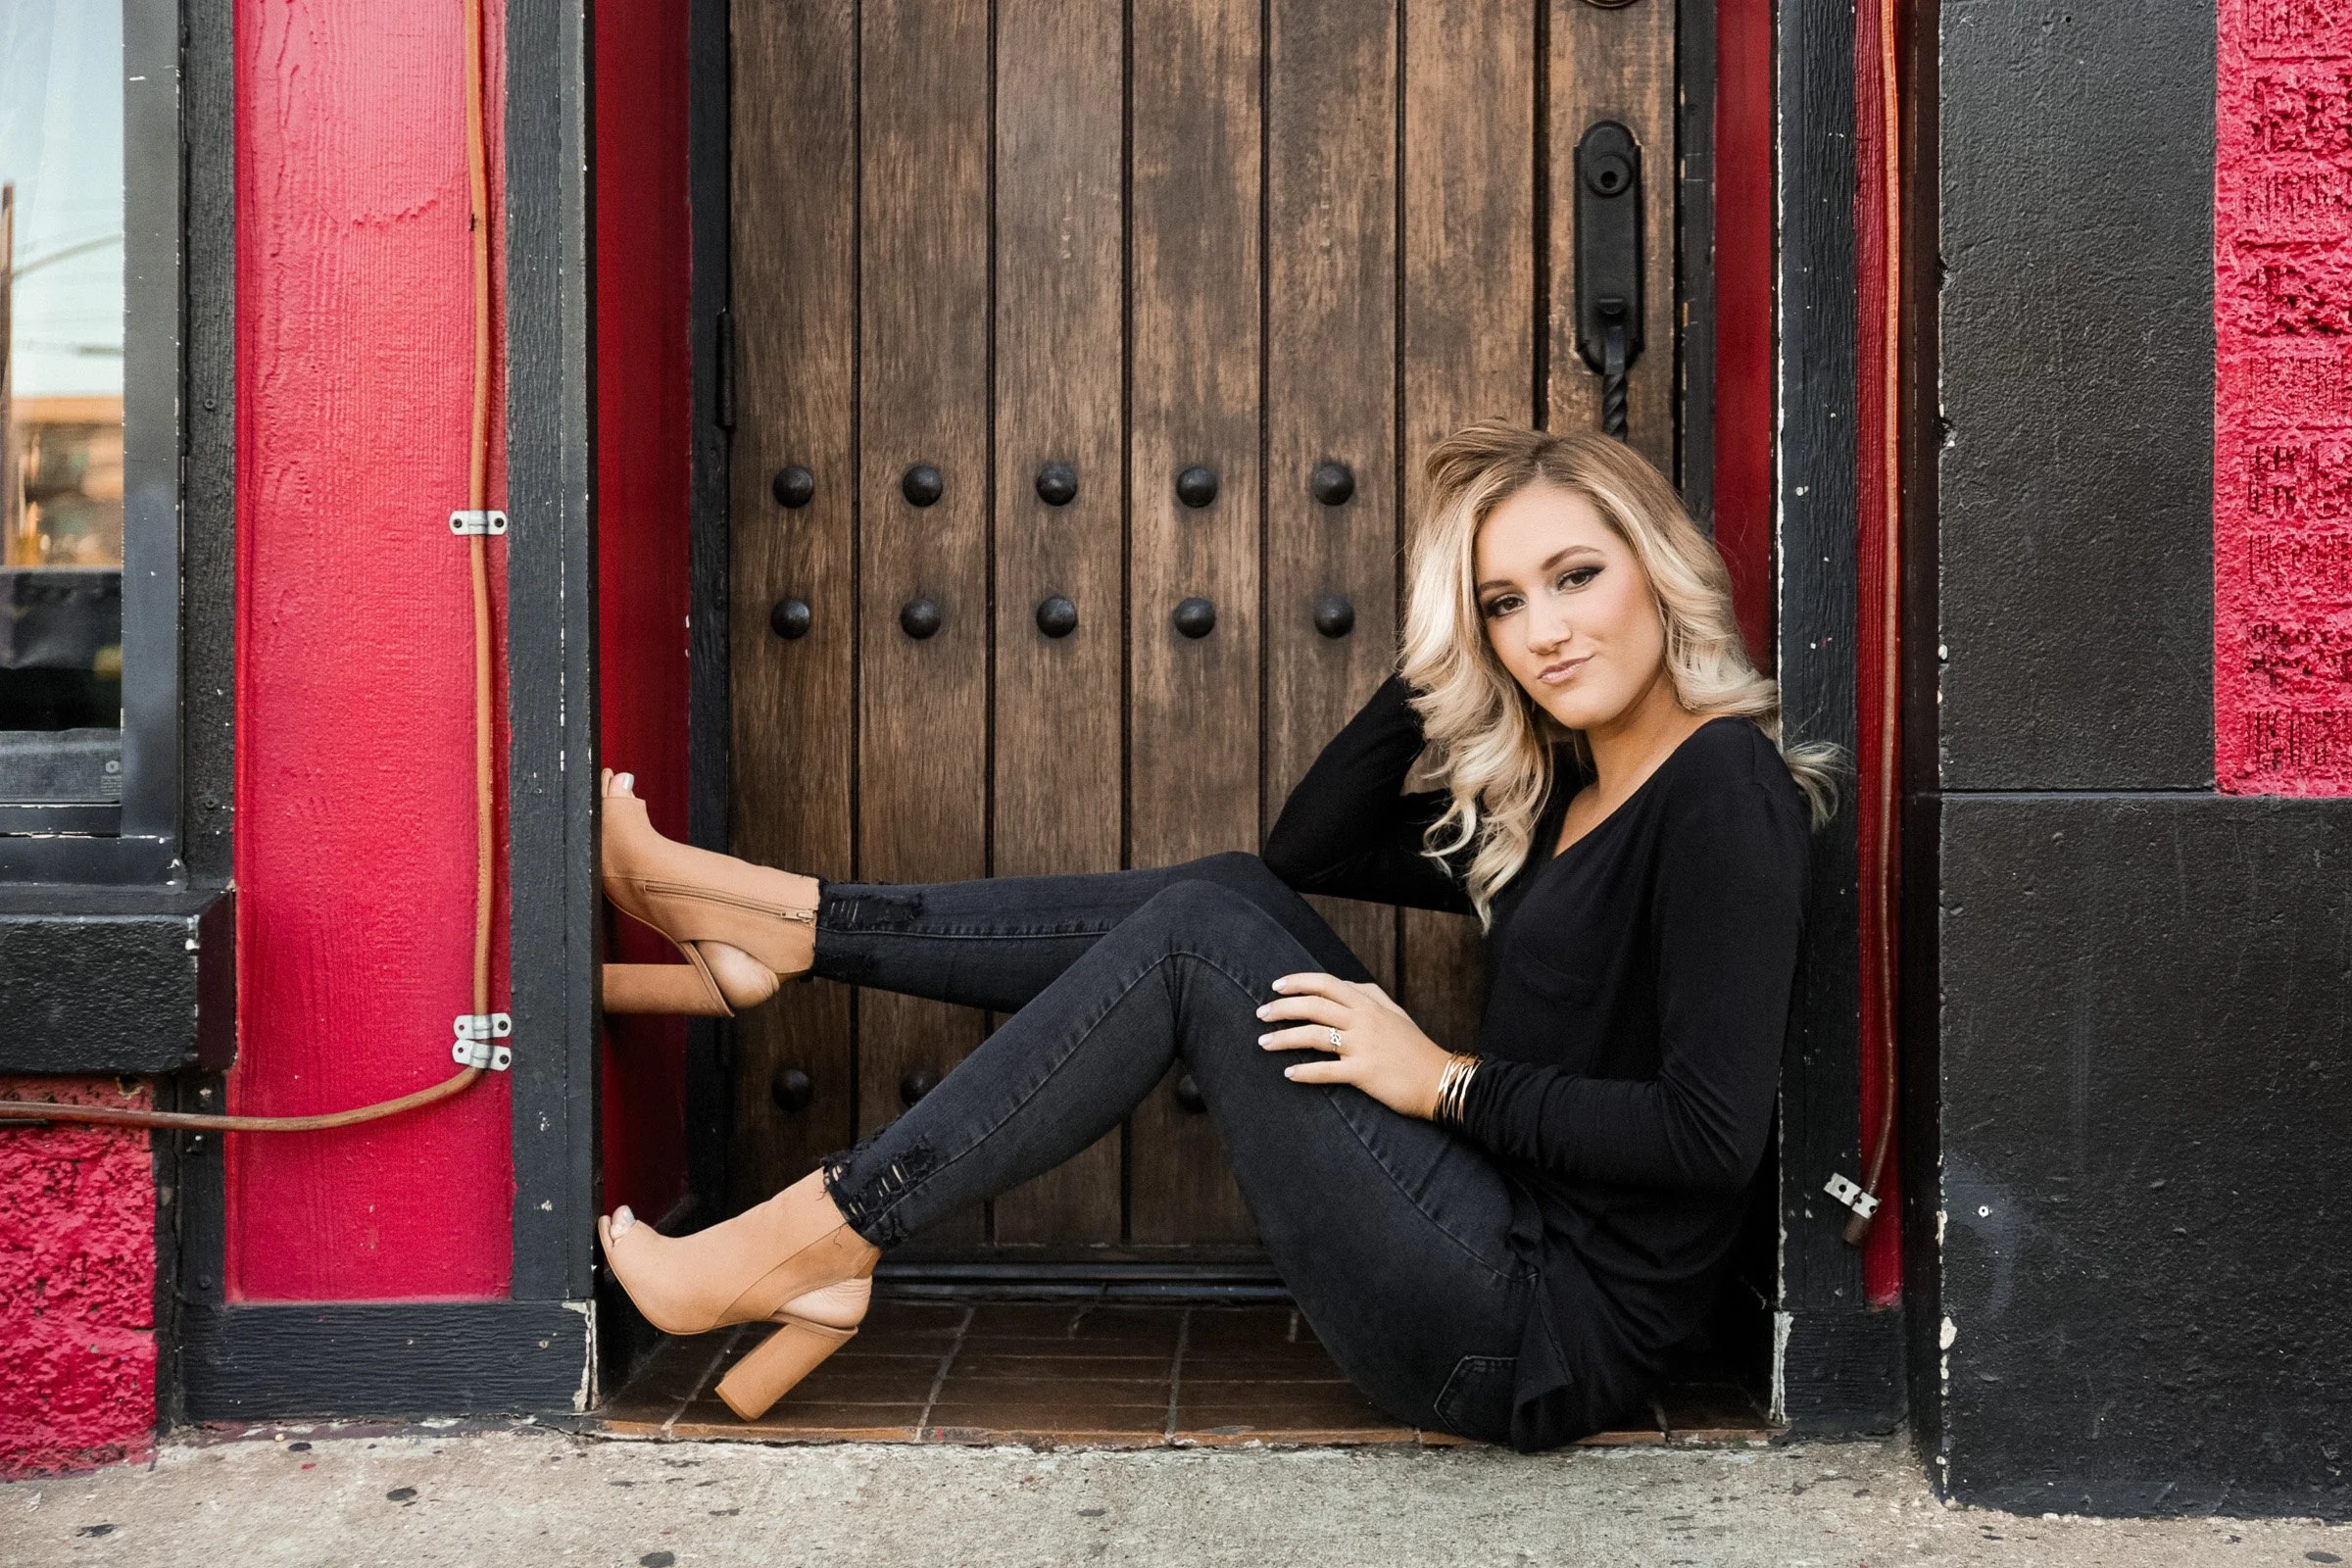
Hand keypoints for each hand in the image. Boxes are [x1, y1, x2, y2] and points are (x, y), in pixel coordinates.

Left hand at [1256, 973, 1452, 1119]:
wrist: (1440, 1079)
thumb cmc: (1415, 1047)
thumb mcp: (1394, 1013)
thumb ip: (1370, 995)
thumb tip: (1345, 985)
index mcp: (1369, 1003)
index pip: (1326, 983)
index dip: (1298, 982)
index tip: (1276, 986)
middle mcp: (1364, 1020)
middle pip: (1314, 1006)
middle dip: (1282, 1008)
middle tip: (1261, 1014)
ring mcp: (1363, 1046)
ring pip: (1314, 1036)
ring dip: (1284, 1038)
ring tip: (1264, 1043)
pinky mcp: (1364, 1072)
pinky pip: (1326, 1070)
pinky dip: (1304, 1072)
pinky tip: (1289, 1074)